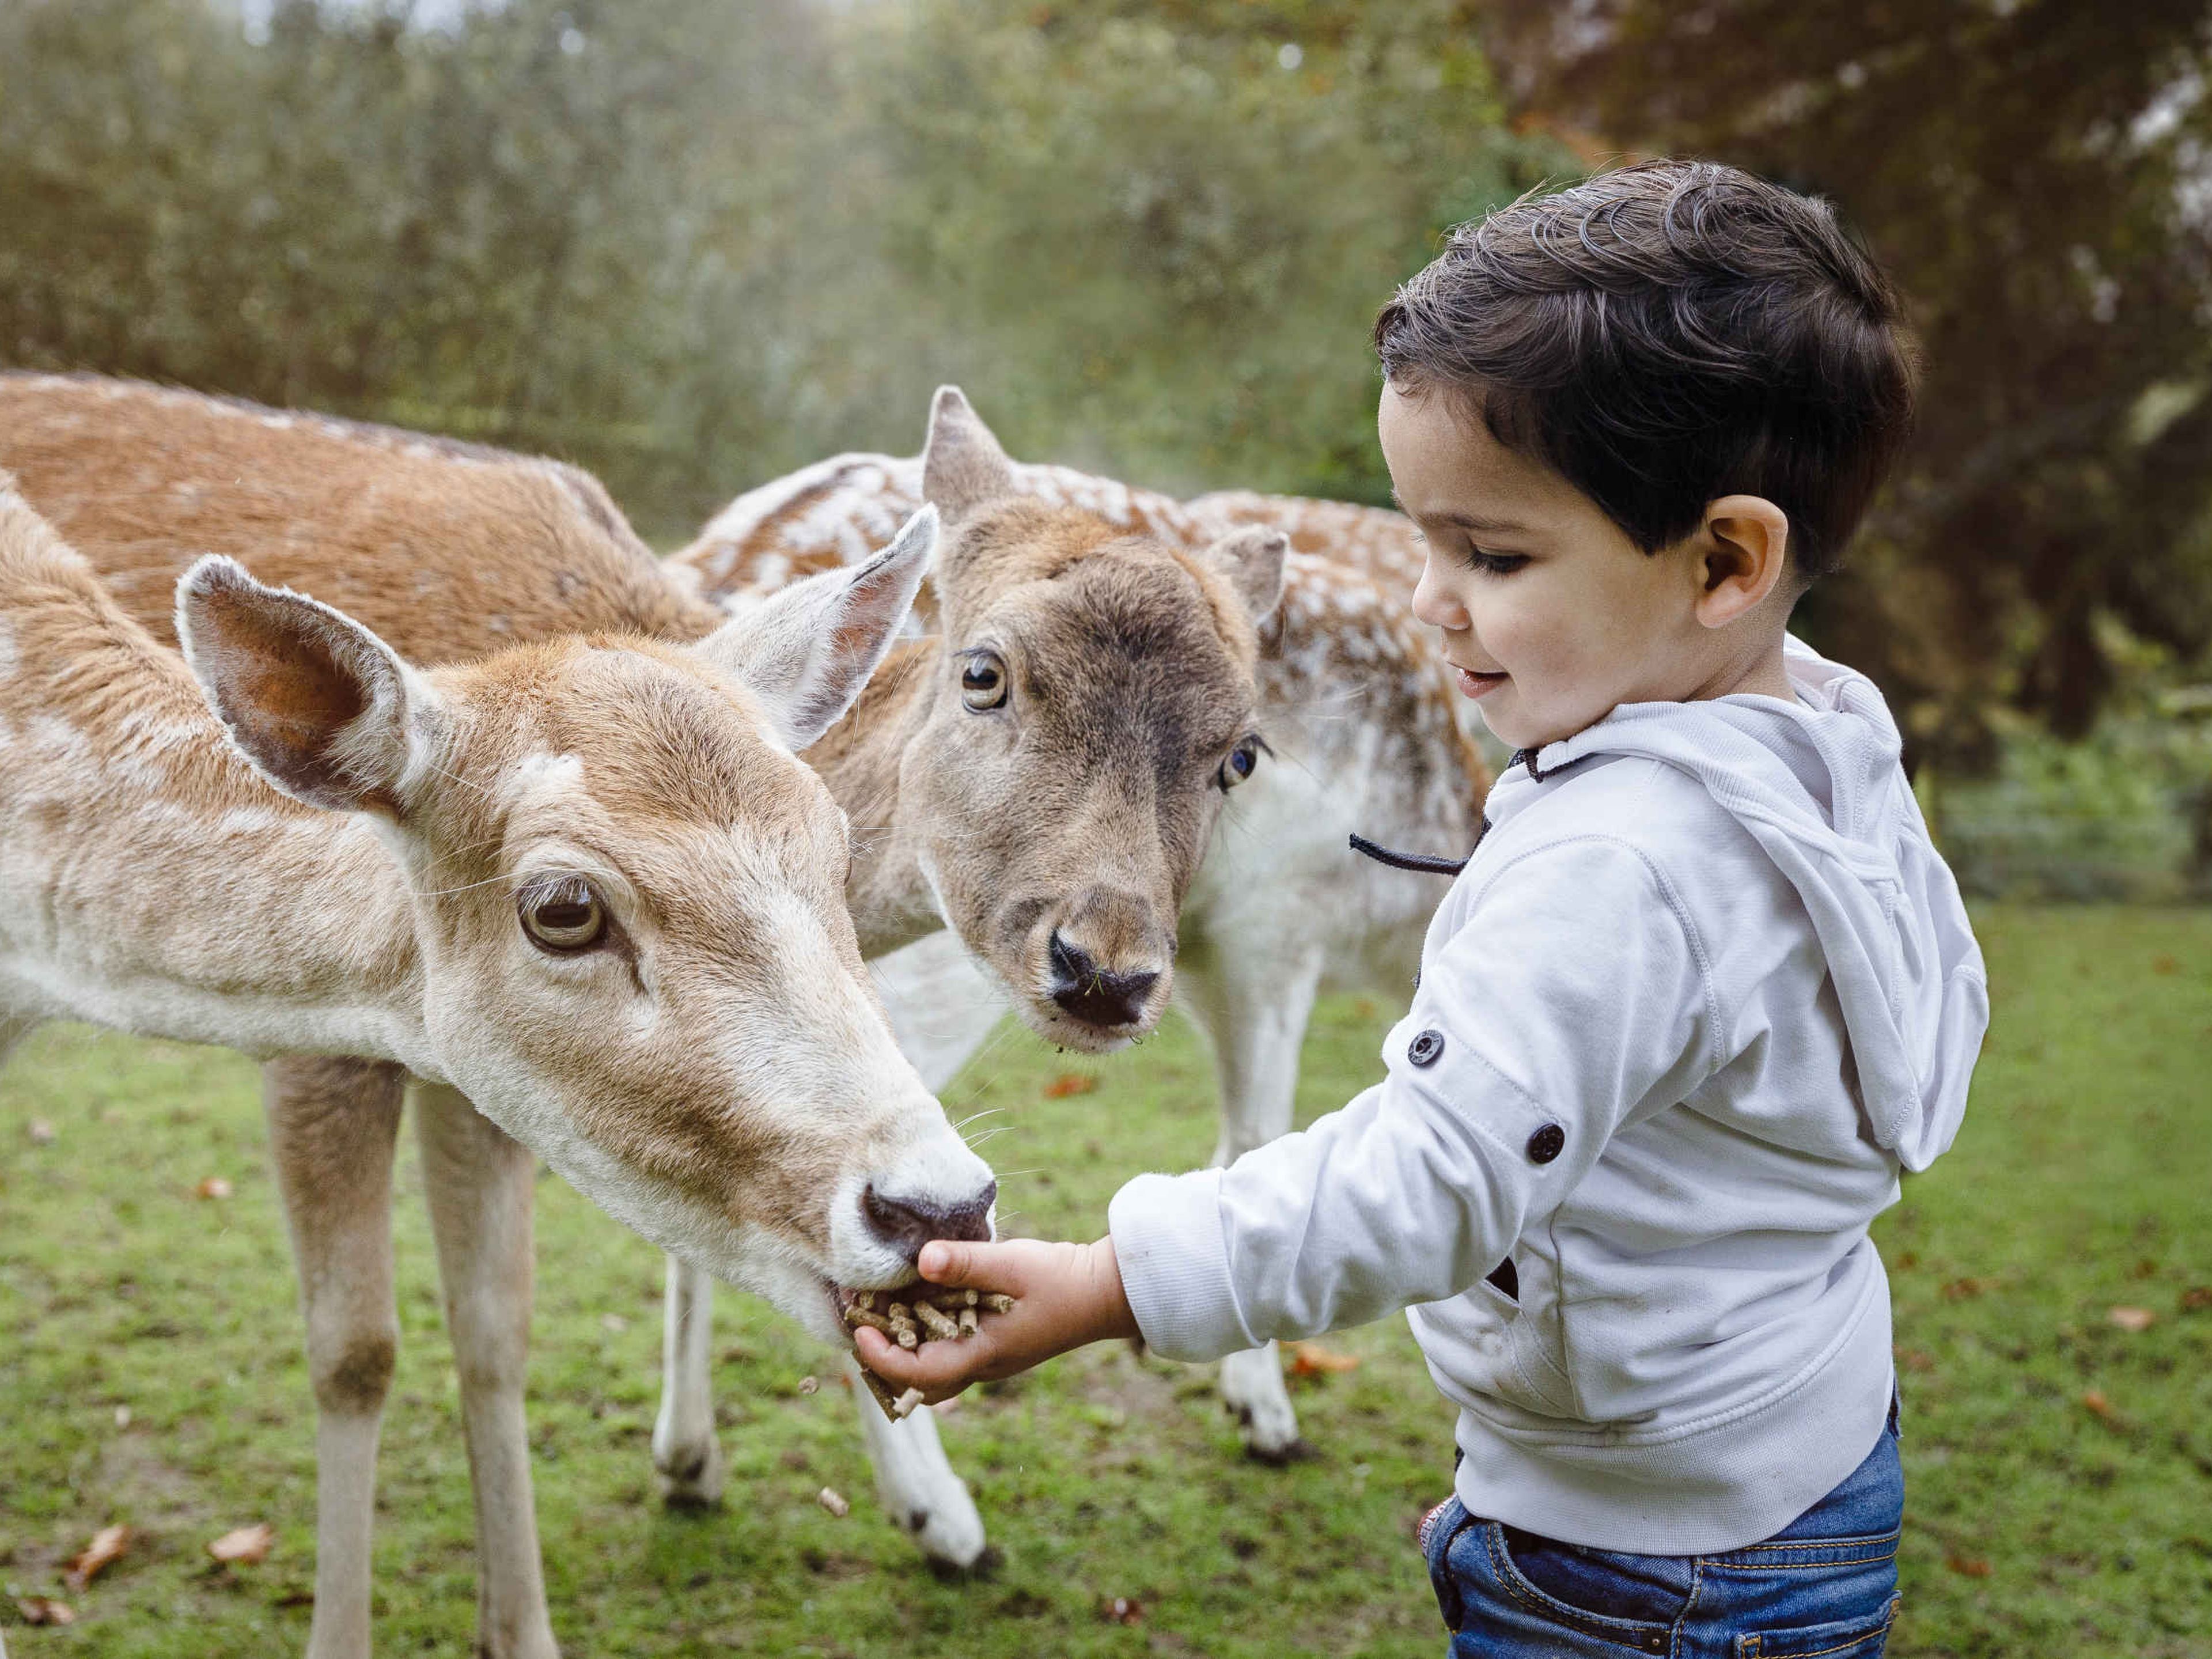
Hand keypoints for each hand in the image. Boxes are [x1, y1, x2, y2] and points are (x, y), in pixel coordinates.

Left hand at [854, 1235, 1138, 1406]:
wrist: (1103, 1293)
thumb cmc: (1060, 1279)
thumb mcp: (1013, 1264)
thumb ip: (967, 1262)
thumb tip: (920, 1260)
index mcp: (982, 1355)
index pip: (918, 1376)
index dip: (881, 1357)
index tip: (857, 1329)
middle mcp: (981, 1365)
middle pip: (918, 1386)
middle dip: (884, 1361)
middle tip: (860, 1323)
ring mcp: (988, 1358)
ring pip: (932, 1371)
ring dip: (902, 1348)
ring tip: (879, 1312)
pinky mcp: (993, 1344)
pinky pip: (948, 1352)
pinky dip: (924, 1335)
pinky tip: (915, 1302)